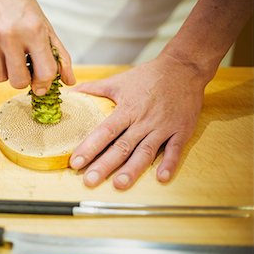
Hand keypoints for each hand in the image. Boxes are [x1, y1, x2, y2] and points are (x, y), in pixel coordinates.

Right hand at [0, 0, 74, 94]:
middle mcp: (10, 35)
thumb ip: (59, 54)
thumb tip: (70, 81)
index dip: (44, 83)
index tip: (41, 83)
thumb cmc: (19, 3)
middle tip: (23, 67)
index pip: (45, 73)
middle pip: (19, 82)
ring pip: (0, 77)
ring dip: (6, 70)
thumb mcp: (44, 24)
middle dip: (23, 80)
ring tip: (8, 52)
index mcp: (33, 30)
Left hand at [69, 54, 207, 188]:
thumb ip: (94, 88)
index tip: (76, 162)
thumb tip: (71, 92)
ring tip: (119, 184)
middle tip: (90, 181)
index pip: (104, 131)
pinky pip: (175, 150)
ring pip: (145, 152)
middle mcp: (143, 121)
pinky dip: (169, 164)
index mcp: (127, 109)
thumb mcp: (119, 81)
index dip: (89, 147)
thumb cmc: (148, 76)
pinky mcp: (181, 131)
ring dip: (132, 169)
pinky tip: (161, 178)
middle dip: (104, 165)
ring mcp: (163, 127)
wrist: (183, 68)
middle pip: (121, 146)